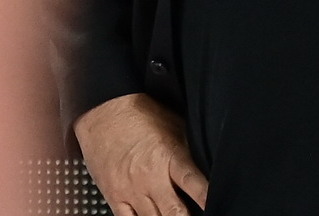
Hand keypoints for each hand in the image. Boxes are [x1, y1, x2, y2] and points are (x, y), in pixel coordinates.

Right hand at [73, 94, 207, 215]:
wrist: (103, 112)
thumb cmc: (140, 115)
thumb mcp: (174, 126)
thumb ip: (189, 152)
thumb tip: (207, 166)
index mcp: (170, 157)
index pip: (194, 184)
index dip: (206, 198)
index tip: (215, 206)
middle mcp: (151, 177)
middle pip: (175, 213)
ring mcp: (132, 190)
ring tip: (173, 215)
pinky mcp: (115, 196)